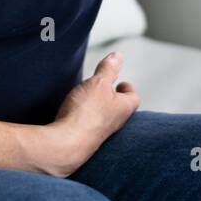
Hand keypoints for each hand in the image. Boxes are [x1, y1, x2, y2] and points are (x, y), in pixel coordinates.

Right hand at [40, 52, 139, 177]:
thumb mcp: (98, 83)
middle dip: (115, 100)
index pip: (133, 97)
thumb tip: (118, 56)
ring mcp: (101, 134)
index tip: (122, 83)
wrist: (67, 144)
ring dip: (100, 110)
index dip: (128, 88)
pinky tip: (76, 116)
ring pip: (106, 120)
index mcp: (124, 108)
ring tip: (91, 101)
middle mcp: (116, 123)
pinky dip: (87, 119)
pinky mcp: (86, 141)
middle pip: (121, 110)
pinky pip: (90, 128)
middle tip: (108, 92)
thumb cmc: (86, 113)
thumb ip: (108, 69)